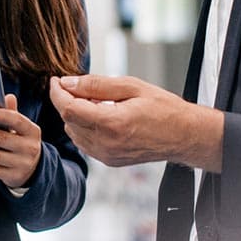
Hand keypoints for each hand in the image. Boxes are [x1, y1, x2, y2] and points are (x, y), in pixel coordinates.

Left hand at [0, 94, 41, 187]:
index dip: (4, 116)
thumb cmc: (21, 141)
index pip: (18, 121)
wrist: (32, 168)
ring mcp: (22, 164)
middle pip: (2, 139)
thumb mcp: (21, 128)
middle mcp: (30, 147)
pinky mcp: (13, 176)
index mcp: (32, 131)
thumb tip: (7, 96)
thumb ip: (12, 113)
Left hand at [49, 74, 223, 172]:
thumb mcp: (131, 86)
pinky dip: (84, 126)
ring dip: (76, 114)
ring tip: (96, 100)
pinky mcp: (109, 161)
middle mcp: (106, 144)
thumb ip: (95, 85)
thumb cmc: (163, 108)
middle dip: (67, 100)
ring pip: (74, 132)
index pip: (68, 108)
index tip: (56, 79)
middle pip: (68, 120)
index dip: (57, 92)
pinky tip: (101, 115)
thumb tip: (68, 82)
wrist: (184, 135)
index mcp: (111, 124)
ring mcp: (107, 156)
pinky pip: (85, 142)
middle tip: (81, 85)